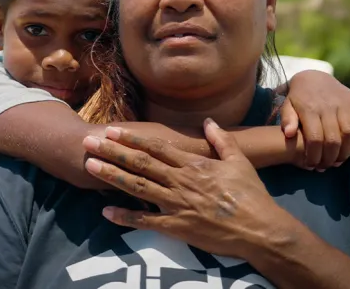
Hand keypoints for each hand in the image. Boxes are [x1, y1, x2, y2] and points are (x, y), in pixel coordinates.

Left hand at [81, 119, 290, 258]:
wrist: (259, 228)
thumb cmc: (250, 194)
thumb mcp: (238, 161)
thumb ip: (221, 140)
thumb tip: (208, 121)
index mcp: (194, 165)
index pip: (157, 147)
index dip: (133, 138)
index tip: (113, 130)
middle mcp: (180, 181)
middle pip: (140, 163)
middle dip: (113, 152)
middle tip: (89, 143)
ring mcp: (176, 204)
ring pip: (137, 187)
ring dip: (112, 176)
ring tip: (91, 166)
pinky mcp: (176, 227)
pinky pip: (146, 221)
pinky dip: (125, 217)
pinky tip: (106, 212)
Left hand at [280, 71, 349, 174]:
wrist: (313, 76)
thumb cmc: (298, 97)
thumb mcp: (287, 106)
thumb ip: (287, 119)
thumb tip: (289, 134)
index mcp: (309, 109)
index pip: (314, 139)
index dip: (314, 156)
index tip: (312, 165)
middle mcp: (327, 106)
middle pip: (333, 139)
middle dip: (329, 158)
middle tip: (326, 166)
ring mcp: (343, 103)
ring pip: (349, 132)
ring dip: (345, 151)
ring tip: (339, 161)